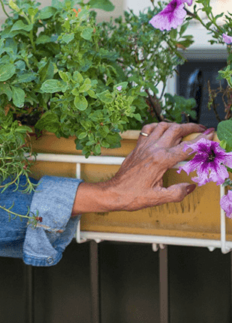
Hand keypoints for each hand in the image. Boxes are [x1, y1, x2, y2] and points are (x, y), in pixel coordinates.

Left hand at [71, 122, 210, 215]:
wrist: (114, 192)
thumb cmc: (133, 196)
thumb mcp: (159, 198)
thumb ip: (178, 192)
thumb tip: (190, 186)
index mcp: (160, 161)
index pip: (185, 147)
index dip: (200, 140)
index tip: (209, 135)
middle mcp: (152, 149)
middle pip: (175, 130)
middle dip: (190, 127)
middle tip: (201, 129)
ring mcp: (143, 146)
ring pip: (161, 126)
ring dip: (175, 125)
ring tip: (185, 129)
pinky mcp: (137, 146)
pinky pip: (147, 129)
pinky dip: (157, 126)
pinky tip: (162, 129)